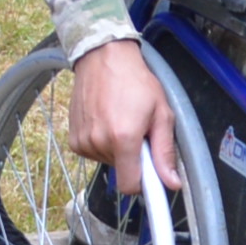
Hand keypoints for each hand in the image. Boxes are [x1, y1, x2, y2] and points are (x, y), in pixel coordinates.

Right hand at [62, 38, 179, 199]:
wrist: (103, 58)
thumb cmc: (136, 81)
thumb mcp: (161, 113)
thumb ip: (164, 151)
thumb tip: (172, 183)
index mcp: (123, 138)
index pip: (130, 186)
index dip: (144, 185)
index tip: (151, 178)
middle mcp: (99, 143)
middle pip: (122, 172)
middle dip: (133, 157)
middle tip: (138, 130)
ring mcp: (83, 141)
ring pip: (108, 163)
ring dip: (117, 149)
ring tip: (121, 120)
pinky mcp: (73, 139)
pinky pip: (94, 153)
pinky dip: (102, 144)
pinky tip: (106, 121)